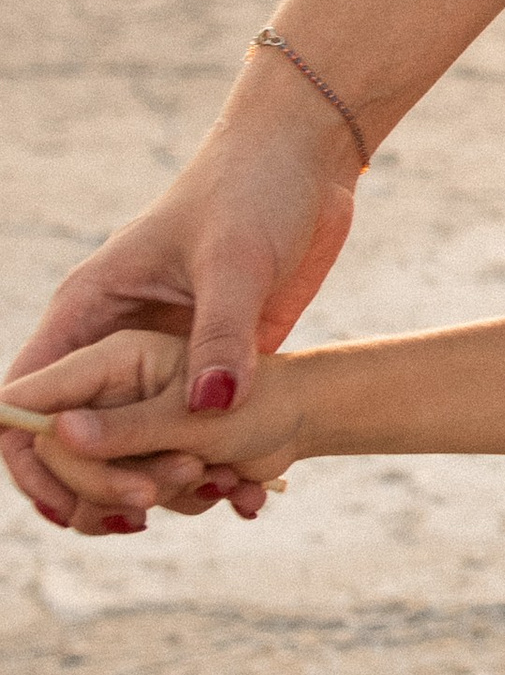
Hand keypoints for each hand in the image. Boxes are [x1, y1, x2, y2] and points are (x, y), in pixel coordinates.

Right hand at [4, 94, 357, 533]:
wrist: (307, 160)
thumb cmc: (256, 188)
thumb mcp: (236, 261)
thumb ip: (221, 335)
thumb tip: (210, 408)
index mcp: (89, 307)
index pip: (26, 397)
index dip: (33, 457)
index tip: (71, 505)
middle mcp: (114, 338)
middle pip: (73, 435)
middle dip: (98, 484)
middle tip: (146, 513)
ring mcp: (161, 356)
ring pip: (131, 443)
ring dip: (156, 482)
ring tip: (202, 501)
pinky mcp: (209, 366)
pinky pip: (189, 432)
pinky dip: (205, 466)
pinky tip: (246, 493)